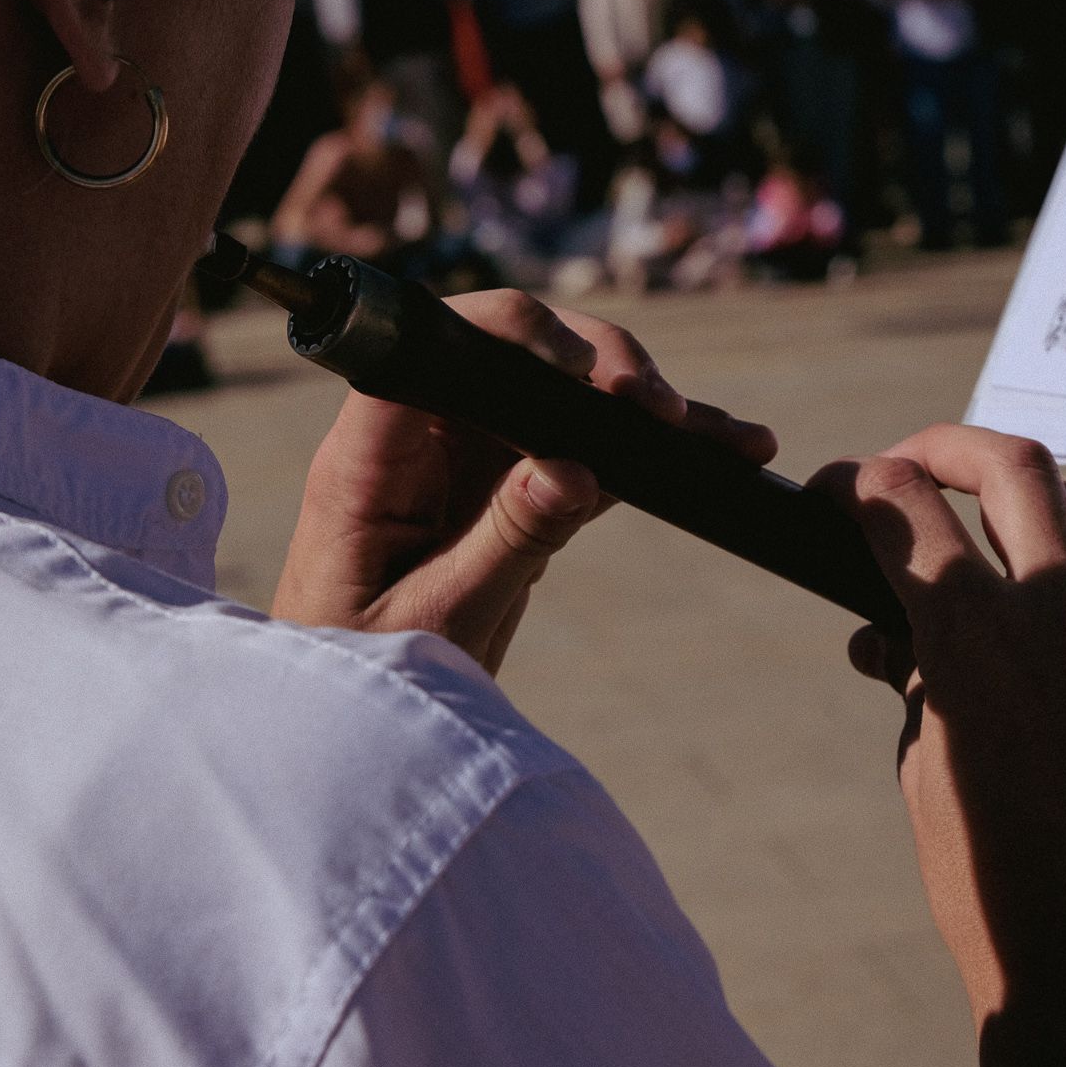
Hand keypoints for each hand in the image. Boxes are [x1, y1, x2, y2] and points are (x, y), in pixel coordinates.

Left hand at [273, 290, 775, 673]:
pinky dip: (637, 454)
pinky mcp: (502, 491)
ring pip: (553, 396)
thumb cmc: (363, 677)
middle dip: (594, 365)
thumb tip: (576, 469)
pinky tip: (708, 453)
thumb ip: (504, 542)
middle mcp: (416, 441)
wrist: (351, 728)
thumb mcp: (436, 621)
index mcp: (369, 458)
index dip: (513, 337)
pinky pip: (575, 450)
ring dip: (632, 405)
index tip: (587, 372)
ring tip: (714, 433)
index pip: (433, 352)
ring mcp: (462, 461)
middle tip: (664, 410)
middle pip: (507, 357)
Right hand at [812, 425, 1065, 1066]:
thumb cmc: (984, 885)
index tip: (843, 490)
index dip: (861, 483)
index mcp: (973, 645)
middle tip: (914, 460)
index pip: (906, 508)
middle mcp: (1062, 627)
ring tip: (1010, 517)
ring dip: (1046, 501)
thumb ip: (911, 678)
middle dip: (948, 445)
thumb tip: (889, 633)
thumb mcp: (920, 769)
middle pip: (1014, 468)